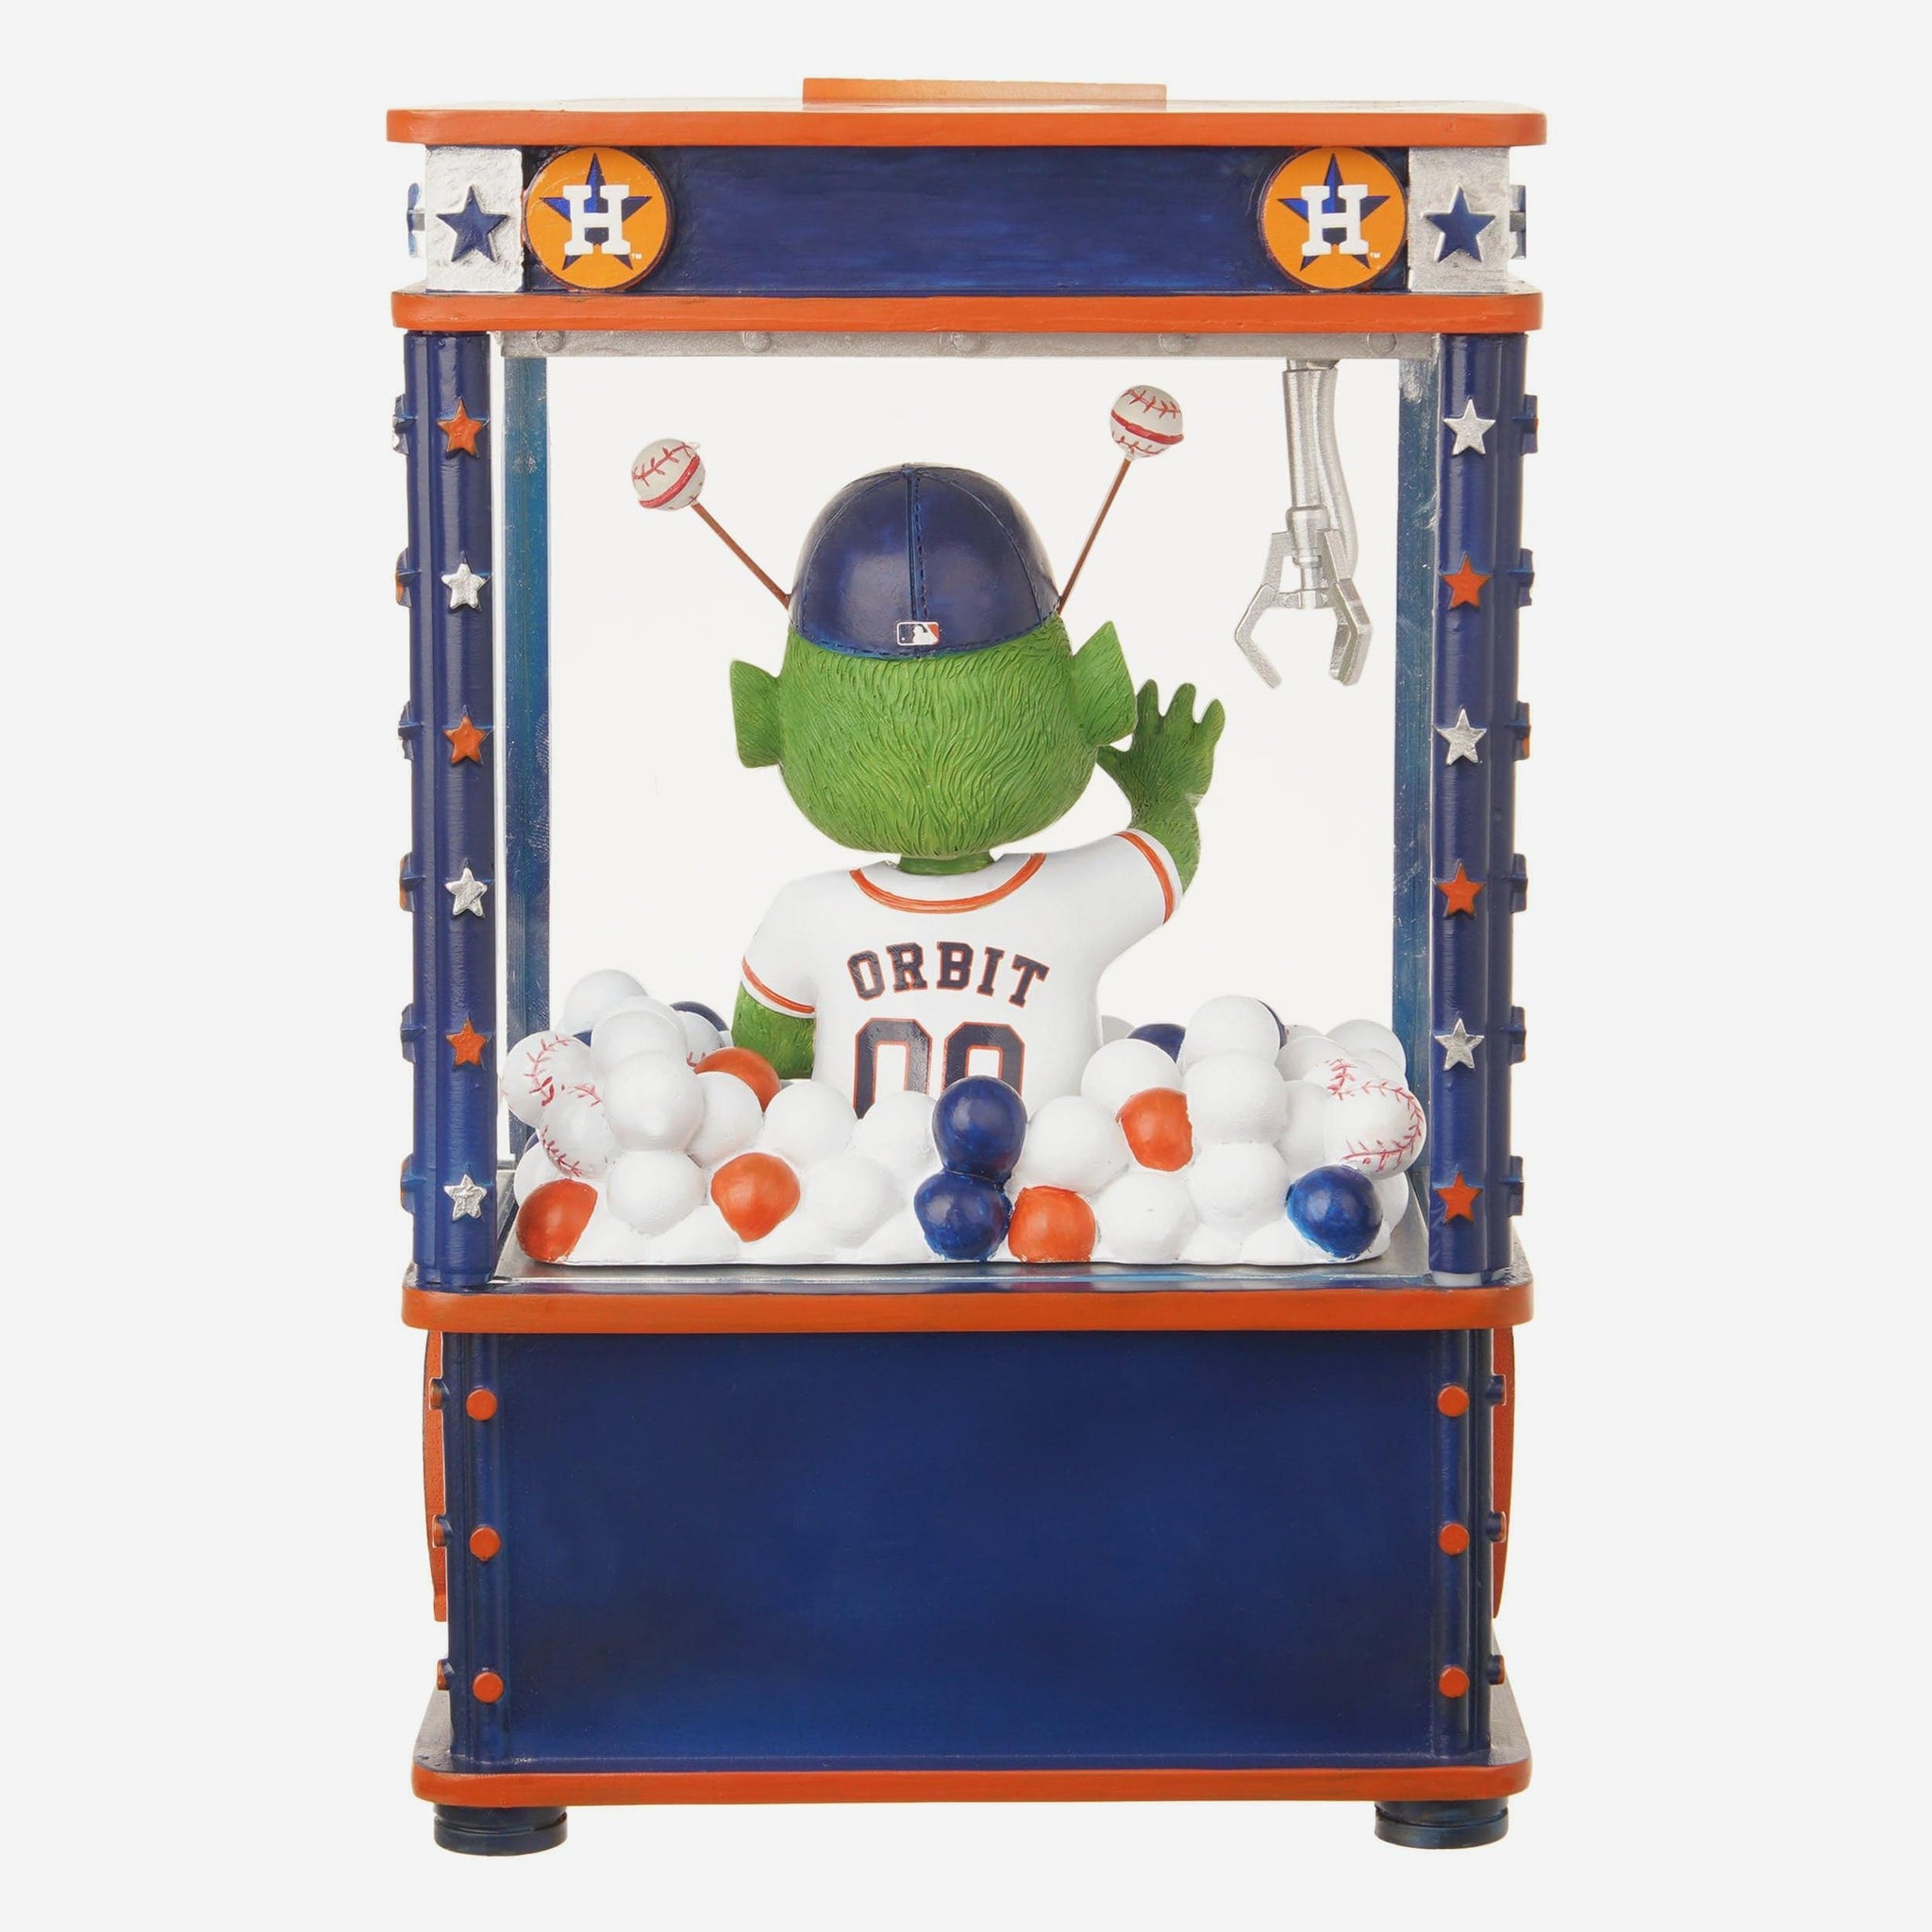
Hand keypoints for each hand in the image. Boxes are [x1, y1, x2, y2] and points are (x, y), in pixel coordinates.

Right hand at [1097, 680, 1224, 815]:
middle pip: (1163, 701)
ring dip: (1187, 694)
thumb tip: (1088, 750)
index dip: (1147, 693)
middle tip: (1182, 689)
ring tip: (1190, 691)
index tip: (1151, 685)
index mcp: (1141, 739)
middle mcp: (1160, 734)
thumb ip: (1106, 757)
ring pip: (1184, 704)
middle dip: (1167, 693)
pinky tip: (1216, 705)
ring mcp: (1181, 740)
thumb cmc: (1141, 795)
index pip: (1141, 706)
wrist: (1164, 813)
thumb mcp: (1119, 772)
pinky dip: (1214, 711)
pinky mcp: (1201, 749)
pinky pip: (1212, 721)